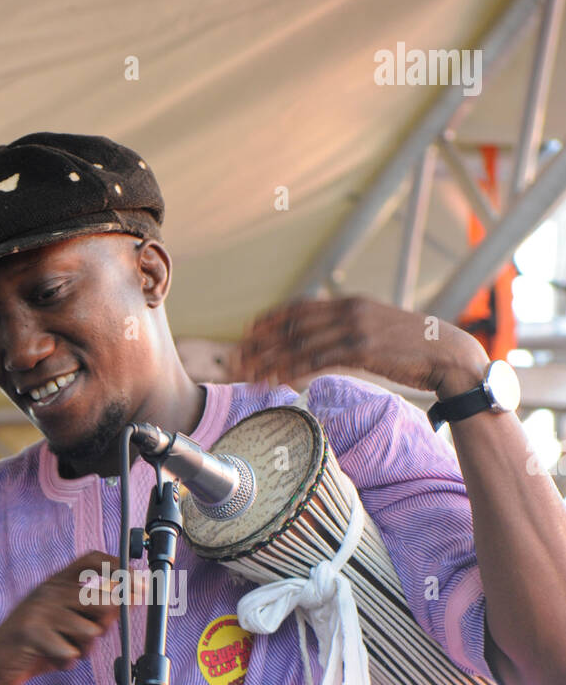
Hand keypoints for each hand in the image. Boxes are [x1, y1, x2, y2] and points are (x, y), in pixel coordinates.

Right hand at [0, 550, 120, 684]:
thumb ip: (92, 614)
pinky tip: (50, 659)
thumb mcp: (65, 625)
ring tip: (63, 650)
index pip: (91, 560)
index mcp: (56, 583)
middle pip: (102, 599)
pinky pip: (70, 652)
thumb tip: (125, 604)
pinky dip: (65, 662)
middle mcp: (49, 590)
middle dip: (105, 624)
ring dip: (83, 649)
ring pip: (90, 631)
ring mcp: (39, 609)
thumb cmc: (34, 644)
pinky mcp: (31, 632)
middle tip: (88, 637)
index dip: (118, 566)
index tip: (139, 580)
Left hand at [234, 296, 490, 400]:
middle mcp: (348, 310)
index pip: (299, 308)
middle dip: (260, 342)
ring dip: (269, 360)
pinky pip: (317, 360)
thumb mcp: (378, 330)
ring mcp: (354, 328)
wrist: (447, 354)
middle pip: (291, 324)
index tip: (248, 333)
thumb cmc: (413, 349)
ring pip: (299, 343)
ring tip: (247, 374)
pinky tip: (276, 381)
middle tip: (236, 357)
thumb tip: (328, 345)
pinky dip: (292, 370)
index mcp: (350, 303)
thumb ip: (351, 331)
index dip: (270, 321)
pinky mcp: (361, 349)